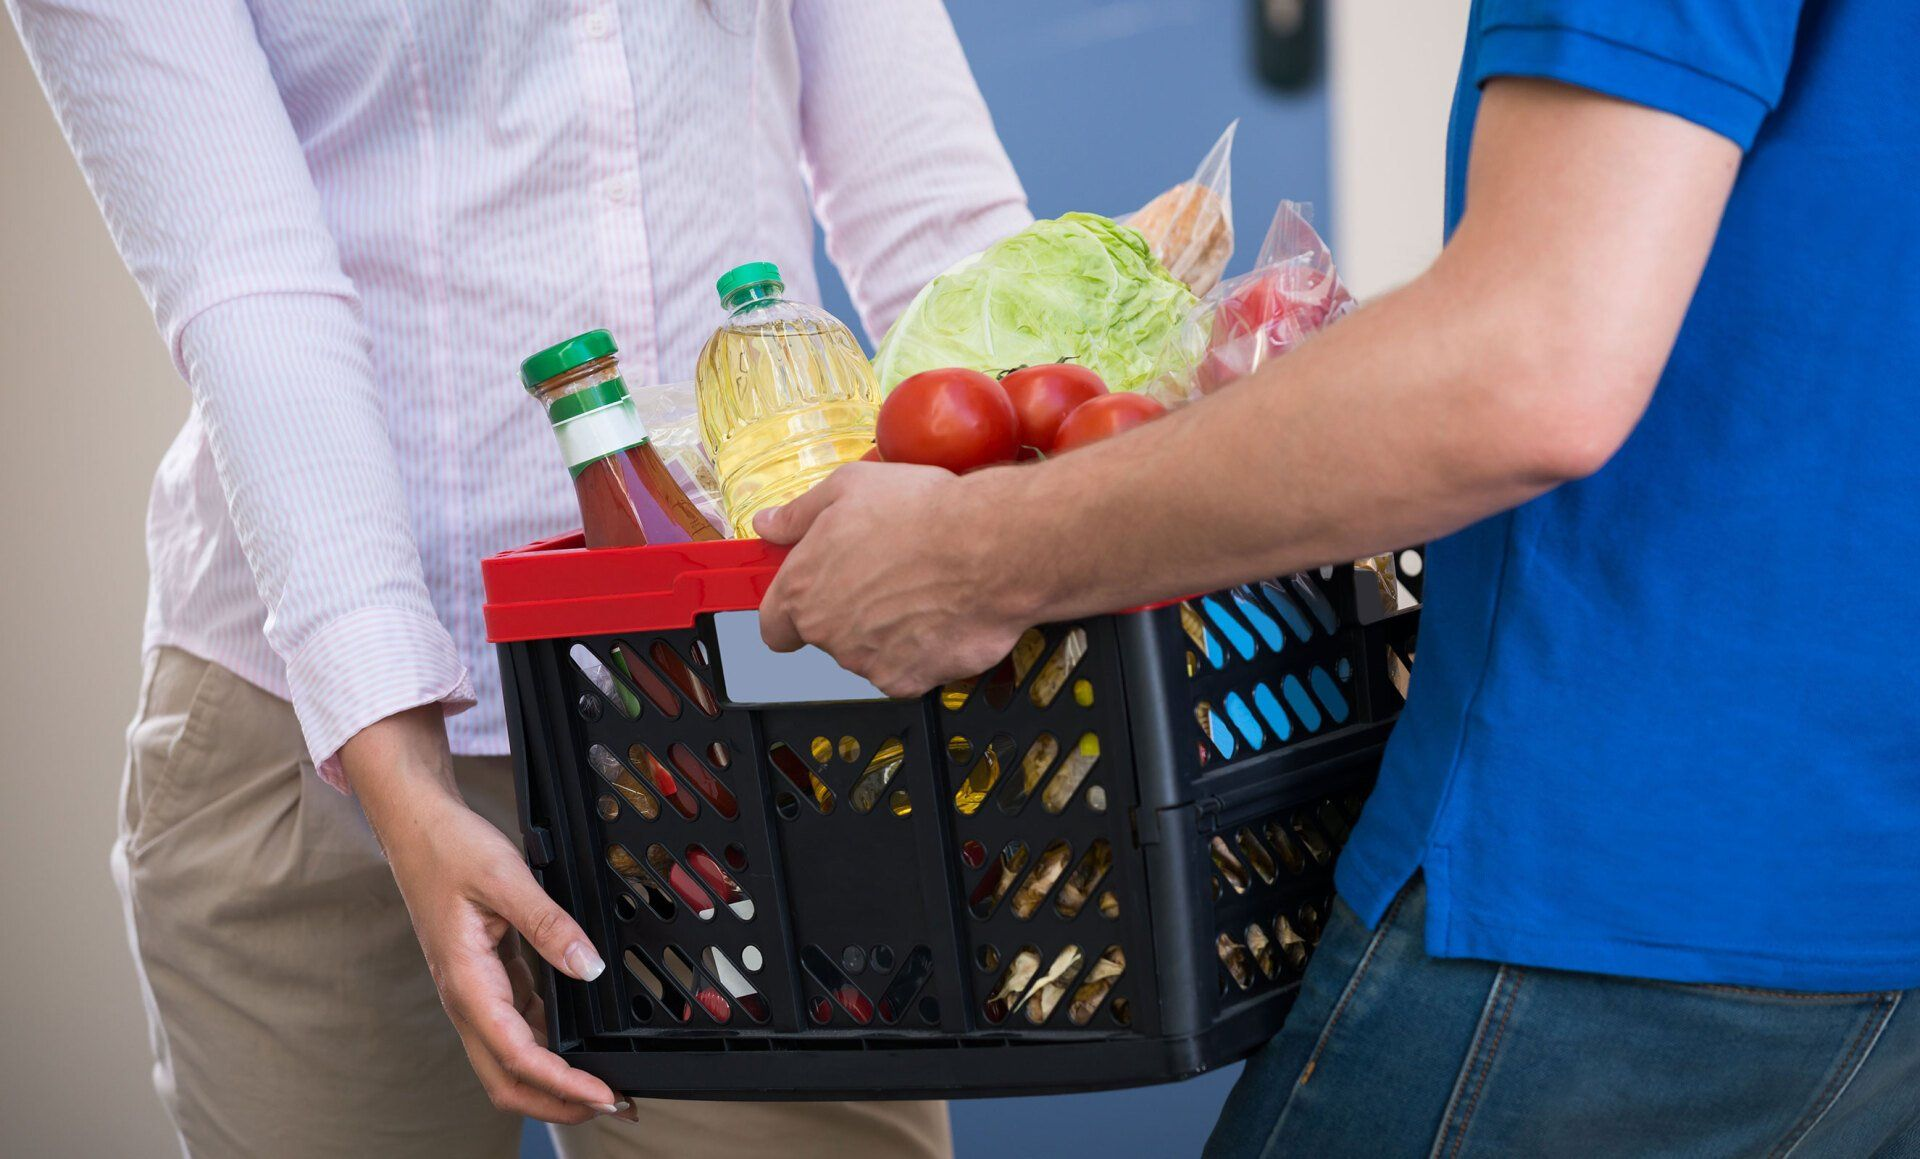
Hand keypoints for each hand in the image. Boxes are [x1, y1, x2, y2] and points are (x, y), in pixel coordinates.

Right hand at [341, 708, 632, 1123]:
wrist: (415, 825)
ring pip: (509, 1060)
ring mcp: (474, 992)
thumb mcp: (505, 877)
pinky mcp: (484, 979)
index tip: (604, 1092)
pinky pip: (514, 1028)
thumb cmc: (448, 848)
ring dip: (553, 1080)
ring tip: (603, 1081)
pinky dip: (546, 1047)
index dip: (563, 1083)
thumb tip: (589, 966)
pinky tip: (576, 1040)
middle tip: (613, 1103)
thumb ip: (549, 924)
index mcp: (467, 981)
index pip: (517, 1056)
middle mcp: (466, 998)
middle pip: (506, 1079)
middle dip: (557, 1103)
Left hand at [754, 461, 1031, 696]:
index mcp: (802, 590)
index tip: (817, 594)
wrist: (988, 549)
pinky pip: (909, 668)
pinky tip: (942, 613)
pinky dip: (923, 648)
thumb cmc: (921, 514)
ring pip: (870, 652)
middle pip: (829, 636)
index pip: (775, 626)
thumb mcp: (847, 487)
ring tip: (922, 586)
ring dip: (888, 629)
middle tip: (887, 573)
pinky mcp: (908, 680)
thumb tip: (768, 524)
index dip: (794, 611)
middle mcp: (828, 634)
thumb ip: (798, 514)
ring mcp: (867, 662)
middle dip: (851, 612)